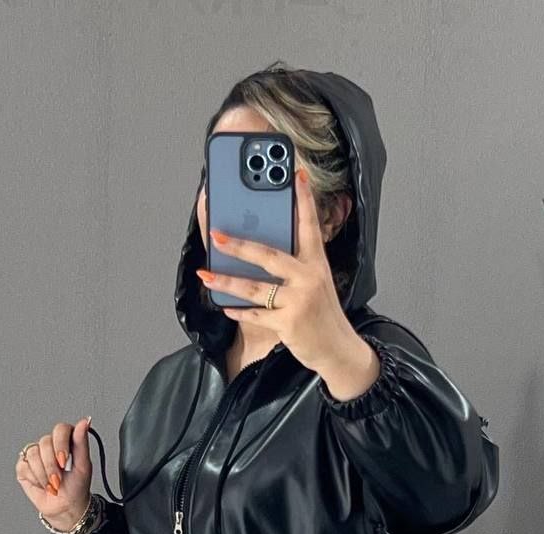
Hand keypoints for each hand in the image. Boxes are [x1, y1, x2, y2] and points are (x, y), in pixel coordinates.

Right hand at [16, 416, 92, 529]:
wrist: (65, 508)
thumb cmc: (77, 488)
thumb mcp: (83, 466)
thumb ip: (82, 442)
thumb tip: (85, 421)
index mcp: (66, 441)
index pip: (60, 429)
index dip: (60, 444)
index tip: (64, 461)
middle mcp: (50, 445)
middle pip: (44, 442)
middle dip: (52, 465)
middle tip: (59, 479)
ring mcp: (35, 454)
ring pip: (33, 454)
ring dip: (43, 475)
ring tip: (52, 485)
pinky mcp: (24, 466)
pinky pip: (23, 466)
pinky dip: (34, 478)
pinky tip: (41, 484)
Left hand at [194, 166, 378, 392]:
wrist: (337, 349)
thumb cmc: (321, 313)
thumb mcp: (315, 282)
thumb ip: (294, 266)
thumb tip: (258, 251)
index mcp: (316, 263)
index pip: (309, 225)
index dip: (303, 199)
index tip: (295, 173)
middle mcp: (308, 278)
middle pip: (268, 255)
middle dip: (239, 245)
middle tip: (216, 233)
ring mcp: (298, 301)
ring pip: (254, 288)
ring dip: (226, 282)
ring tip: (206, 274)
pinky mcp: (288, 323)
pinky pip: (256, 315)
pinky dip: (239, 311)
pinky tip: (225, 306)